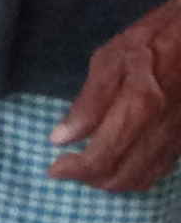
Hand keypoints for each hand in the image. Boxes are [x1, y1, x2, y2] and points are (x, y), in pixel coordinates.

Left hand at [50, 0, 180, 192]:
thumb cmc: (150, 41)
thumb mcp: (109, 62)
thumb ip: (86, 104)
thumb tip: (60, 138)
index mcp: (137, 112)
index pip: (102, 160)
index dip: (74, 171)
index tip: (54, 169)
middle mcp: (159, 132)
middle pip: (123, 178)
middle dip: (92, 180)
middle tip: (69, 168)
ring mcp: (175, 137)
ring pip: (145, 178)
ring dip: (114, 181)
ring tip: (90, 167)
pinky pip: (161, 168)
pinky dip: (137, 174)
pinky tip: (121, 162)